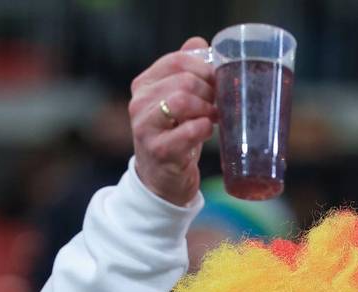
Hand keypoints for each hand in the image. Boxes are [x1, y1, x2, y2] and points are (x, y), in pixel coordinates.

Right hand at [129, 37, 217, 205]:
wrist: (162, 180)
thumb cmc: (175, 136)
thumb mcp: (178, 100)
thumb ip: (186, 70)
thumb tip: (200, 43)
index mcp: (144, 84)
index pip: (177, 60)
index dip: (205, 68)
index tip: (217, 82)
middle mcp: (139, 103)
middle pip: (184, 80)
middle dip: (210, 91)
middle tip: (218, 103)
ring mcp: (145, 127)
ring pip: (182, 100)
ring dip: (207, 108)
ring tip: (213, 117)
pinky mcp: (159, 150)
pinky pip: (189, 130)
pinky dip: (204, 128)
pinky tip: (207, 132)